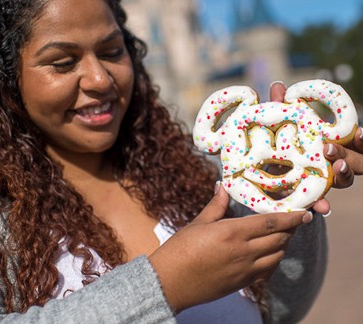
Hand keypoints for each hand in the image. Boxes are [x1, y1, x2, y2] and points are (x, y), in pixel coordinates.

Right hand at [148, 183, 310, 312]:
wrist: (170, 283)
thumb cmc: (178, 251)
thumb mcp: (197, 224)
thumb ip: (215, 206)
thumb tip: (223, 186)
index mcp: (232, 232)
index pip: (272, 222)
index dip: (292, 217)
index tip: (305, 213)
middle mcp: (243, 251)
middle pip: (280, 238)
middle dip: (291, 229)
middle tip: (294, 221)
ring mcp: (245, 269)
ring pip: (278, 255)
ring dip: (283, 244)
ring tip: (280, 235)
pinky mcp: (243, 283)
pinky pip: (268, 270)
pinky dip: (274, 260)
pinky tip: (268, 254)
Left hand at [270, 81, 362, 213]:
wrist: (262, 172)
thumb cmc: (279, 140)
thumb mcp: (280, 124)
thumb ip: (282, 107)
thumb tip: (278, 85)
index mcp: (335, 142)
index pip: (356, 141)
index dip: (362, 140)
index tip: (360, 133)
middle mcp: (336, 161)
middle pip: (355, 161)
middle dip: (347, 154)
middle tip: (331, 149)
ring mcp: (326, 179)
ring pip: (344, 180)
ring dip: (342, 175)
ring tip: (335, 168)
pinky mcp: (311, 195)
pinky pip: (321, 201)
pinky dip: (322, 204)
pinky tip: (323, 208)